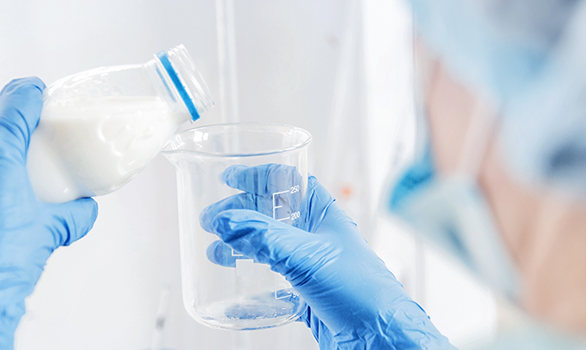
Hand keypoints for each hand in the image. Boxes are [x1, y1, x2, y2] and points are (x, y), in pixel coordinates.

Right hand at [201, 164, 452, 349]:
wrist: (380, 339)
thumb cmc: (361, 291)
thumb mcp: (306, 256)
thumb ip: (262, 237)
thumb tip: (224, 220)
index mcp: (322, 213)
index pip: (285, 180)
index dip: (256, 176)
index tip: (227, 178)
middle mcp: (315, 235)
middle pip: (269, 213)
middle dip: (238, 215)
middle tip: (211, 221)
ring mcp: (309, 265)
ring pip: (267, 248)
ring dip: (239, 248)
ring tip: (216, 253)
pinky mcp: (305, 294)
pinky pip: (271, 285)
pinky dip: (250, 287)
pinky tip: (235, 293)